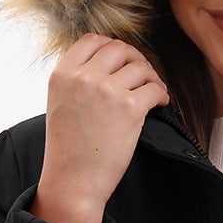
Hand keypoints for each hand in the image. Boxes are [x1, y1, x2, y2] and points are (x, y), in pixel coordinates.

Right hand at [37, 34, 170, 217]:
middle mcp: (84, 77)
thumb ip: (77, 79)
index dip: (111, 48)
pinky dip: (161, 94)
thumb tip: (109, 64)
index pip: (92, 40)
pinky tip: (159, 103)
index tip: (121, 61)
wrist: (73, 182)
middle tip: (142, 75)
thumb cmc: (68, 149)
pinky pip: (154, 88)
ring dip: (151, 77)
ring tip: (152, 91)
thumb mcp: (60, 103)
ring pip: (140, 67)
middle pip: (119, 48)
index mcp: (62, 73)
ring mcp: (107, 90)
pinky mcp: (130, 108)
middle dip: (135, 59)